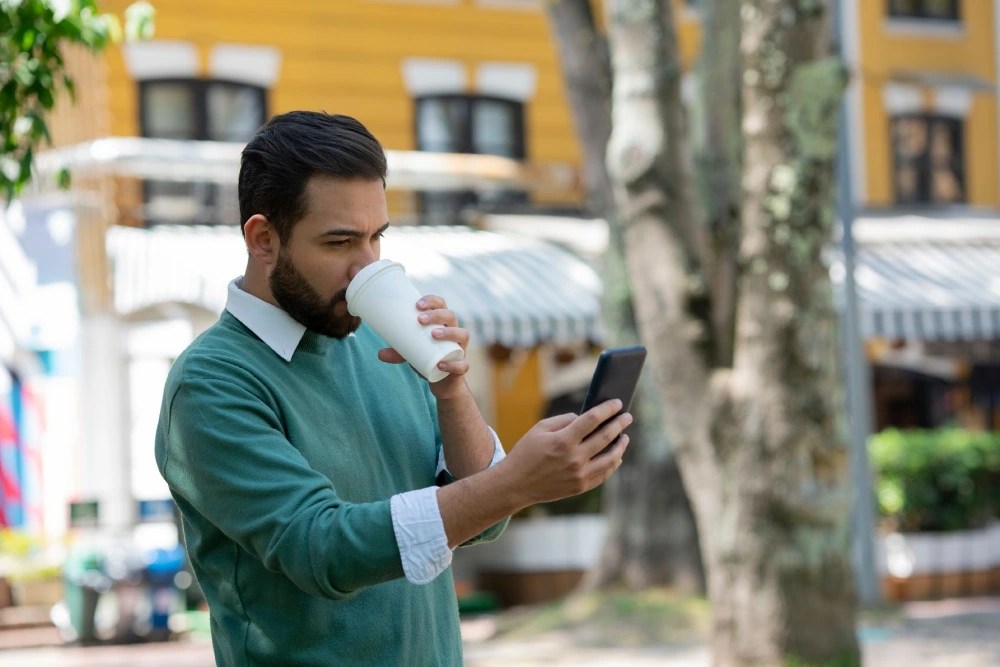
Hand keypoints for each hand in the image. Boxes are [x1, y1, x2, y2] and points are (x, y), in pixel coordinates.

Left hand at [377, 294, 469, 399]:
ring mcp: (460, 349)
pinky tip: (440, 364)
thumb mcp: (410, 354)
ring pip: (463, 334)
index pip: (441, 304)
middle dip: (437, 314)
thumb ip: (397, 353)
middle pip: (451, 316)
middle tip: (420, 320)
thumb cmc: (428, 359)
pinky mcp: (462, 366)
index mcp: (442, 323)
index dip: (432, 301)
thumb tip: (379, 354)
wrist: (443, 383)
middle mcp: (455, 332)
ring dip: (449, 332)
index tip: (417, 305)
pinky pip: (463, 364)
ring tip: (434, 334)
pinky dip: (453, 364)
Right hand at [497, 398, 631, 507]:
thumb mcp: (540, 429)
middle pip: (606, 437)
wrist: (516, 484)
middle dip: (620, 424)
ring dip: (621, 446)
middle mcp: (574, 458)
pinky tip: (616, 456)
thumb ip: (564, 420)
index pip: (593, 419)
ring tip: (625, 437)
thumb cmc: (526, 452)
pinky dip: (613, 463)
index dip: (608, 409)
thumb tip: (584, 418)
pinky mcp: (580, 487)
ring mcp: (579, 475)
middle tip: (627, 417)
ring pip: (610, 458)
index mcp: (563, 440)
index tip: (617, 403)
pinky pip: (604, 474)